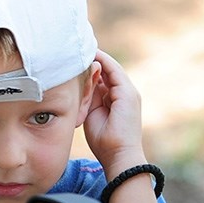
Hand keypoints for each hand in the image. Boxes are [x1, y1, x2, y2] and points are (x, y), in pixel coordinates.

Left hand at [82, 50, 145, 174]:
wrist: (118, 155)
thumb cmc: (104, 143)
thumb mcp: (92, 116)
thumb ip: (89, 100)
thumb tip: (80, 86)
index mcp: (116, 101)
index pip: (103, 79)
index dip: (90, 68)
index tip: (75, 60)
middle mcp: (124, 94)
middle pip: (107, 71)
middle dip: (93, 59)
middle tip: (75, 48)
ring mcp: (128, 92)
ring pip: (110, 68)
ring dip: (96, 56)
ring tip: (81, 47)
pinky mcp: (127, 93)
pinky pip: (113, 71)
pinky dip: (102, 61)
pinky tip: (90, 54)